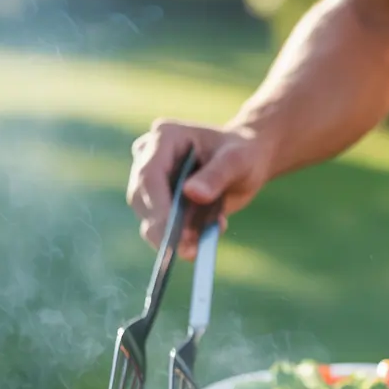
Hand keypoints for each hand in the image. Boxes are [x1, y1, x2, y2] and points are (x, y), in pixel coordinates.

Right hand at [127, 120, 272, 259]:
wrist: (247, 163)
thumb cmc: (243, 154)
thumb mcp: (237, 161)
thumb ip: (216, 175)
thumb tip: (192, 194)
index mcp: (165, 137)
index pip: (149, 174)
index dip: (157, 205)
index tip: (172, 233)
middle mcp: (150, 157)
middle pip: (141, 198)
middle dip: (163, 228)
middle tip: (189, 252)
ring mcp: (152, 181)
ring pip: (148, 216)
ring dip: (173, 237)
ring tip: (205, 243)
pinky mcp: (160, 202)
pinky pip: (162, 226)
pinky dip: (182, 239)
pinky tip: (207, 237)